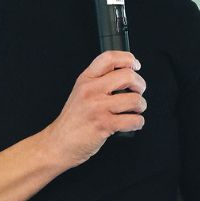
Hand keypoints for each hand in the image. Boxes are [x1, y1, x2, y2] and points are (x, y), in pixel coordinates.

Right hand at [39, 51, 145, 168]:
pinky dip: (138, 122)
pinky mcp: (104, 125)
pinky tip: (132, 123)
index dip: (127, 59)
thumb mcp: (81, 92)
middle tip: (138, 91)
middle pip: (128, 76)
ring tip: (134, 110)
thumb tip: (128, 74)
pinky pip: (134, 120)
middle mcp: (91, 91)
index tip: (135, 65)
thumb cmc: (74, 119)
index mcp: (85, 80)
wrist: (58, 143)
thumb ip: (99, 81)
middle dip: (140, 84)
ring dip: (140, 106)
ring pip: (135, 99)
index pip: (109, 58)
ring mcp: (97, 108)